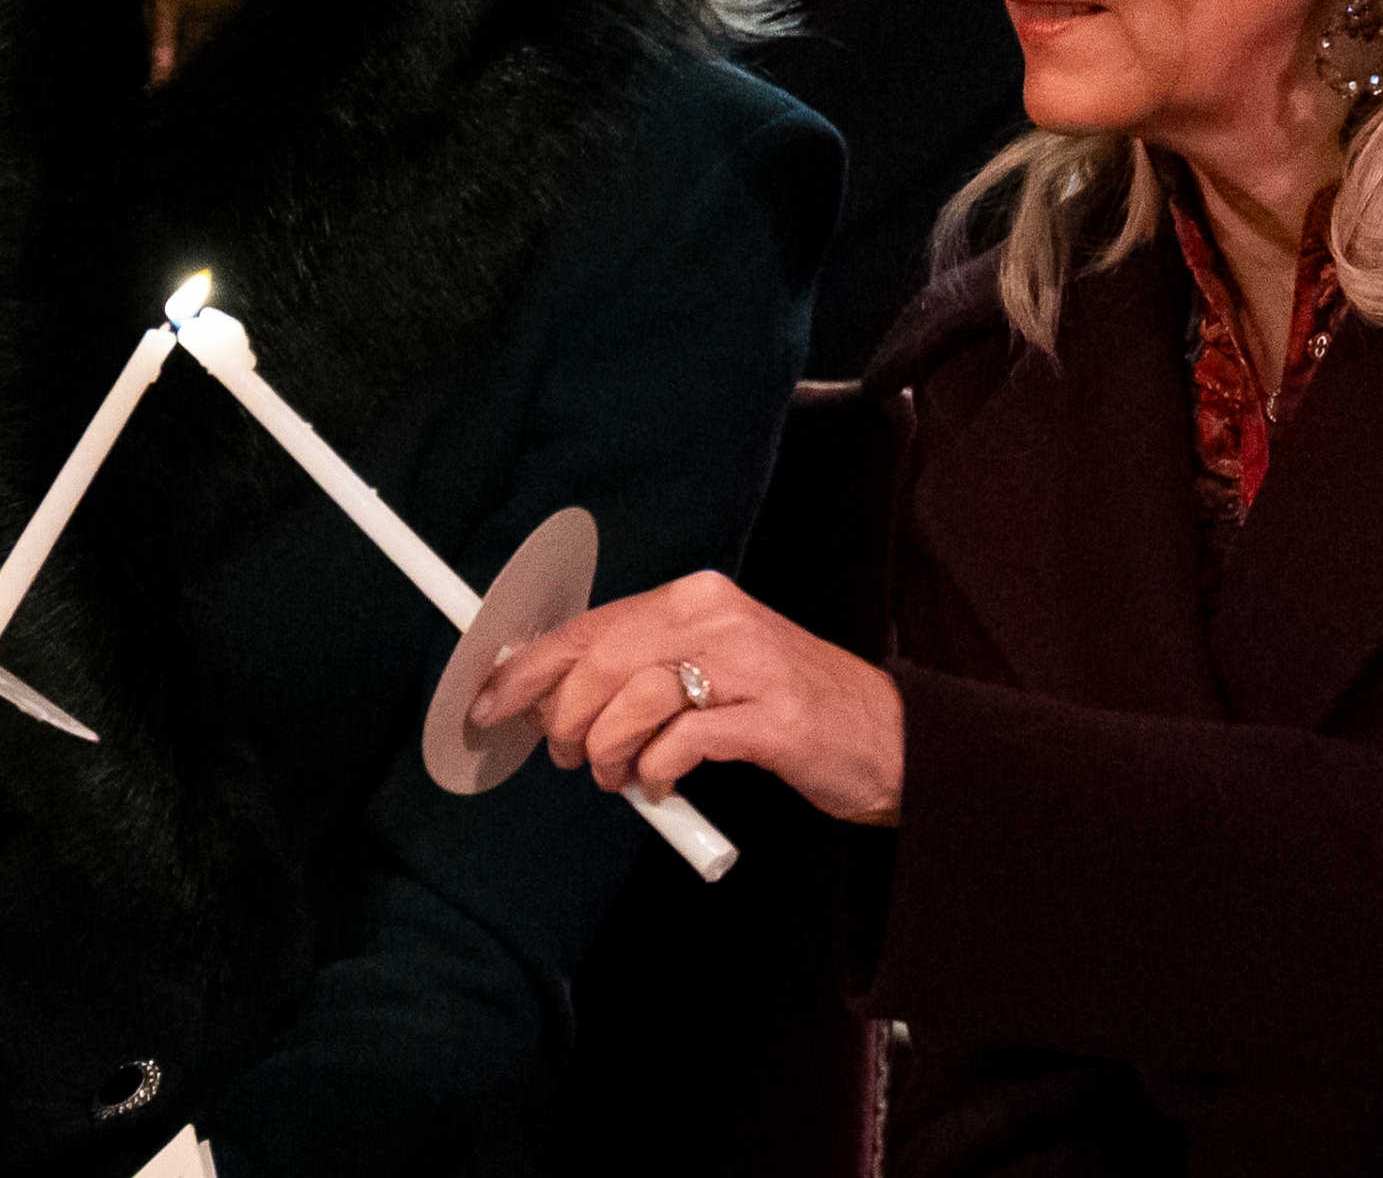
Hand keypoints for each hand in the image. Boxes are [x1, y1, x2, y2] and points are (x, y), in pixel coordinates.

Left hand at [468, 571, 903, 825]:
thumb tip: (552, 692)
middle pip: (601, 663)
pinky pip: (681, 745)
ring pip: (632, 704)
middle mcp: (719, 618)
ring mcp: (749, 666)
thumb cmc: (789, 707)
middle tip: (570, 756)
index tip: (491, 702)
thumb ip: (643, 669)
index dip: (530, 668)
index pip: (590, 626)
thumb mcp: (714, 666)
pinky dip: (659, 772)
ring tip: (622, 776)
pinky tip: (665, 784)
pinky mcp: (772, 719)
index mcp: (697, 598)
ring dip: (609, 754)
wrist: (890, 738)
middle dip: (566, 720)